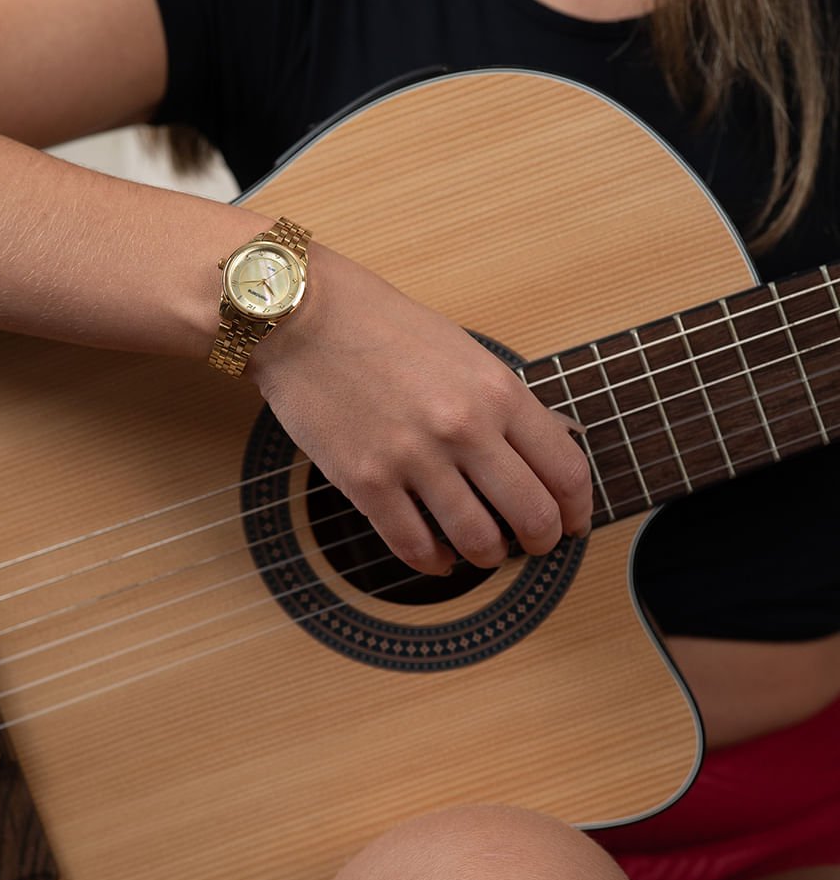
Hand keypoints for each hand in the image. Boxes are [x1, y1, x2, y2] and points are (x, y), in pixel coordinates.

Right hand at [248, 247, 592, 574]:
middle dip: (541, 542)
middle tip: (532, 546)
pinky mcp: (365, 482)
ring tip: (483, 551)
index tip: (572, 521)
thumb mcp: (465, 351)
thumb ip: (506, 403)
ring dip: (488, 557)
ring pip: (477, 542)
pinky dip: (435, 562)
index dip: (577, 509)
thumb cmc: (382, 326)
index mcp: (497, 390)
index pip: (565, 470)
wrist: (303, 317)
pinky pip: (414, 546)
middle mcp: (463, 428)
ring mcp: (413, 458)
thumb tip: (547, 449)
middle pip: (532, 516)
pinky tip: (438, 556)